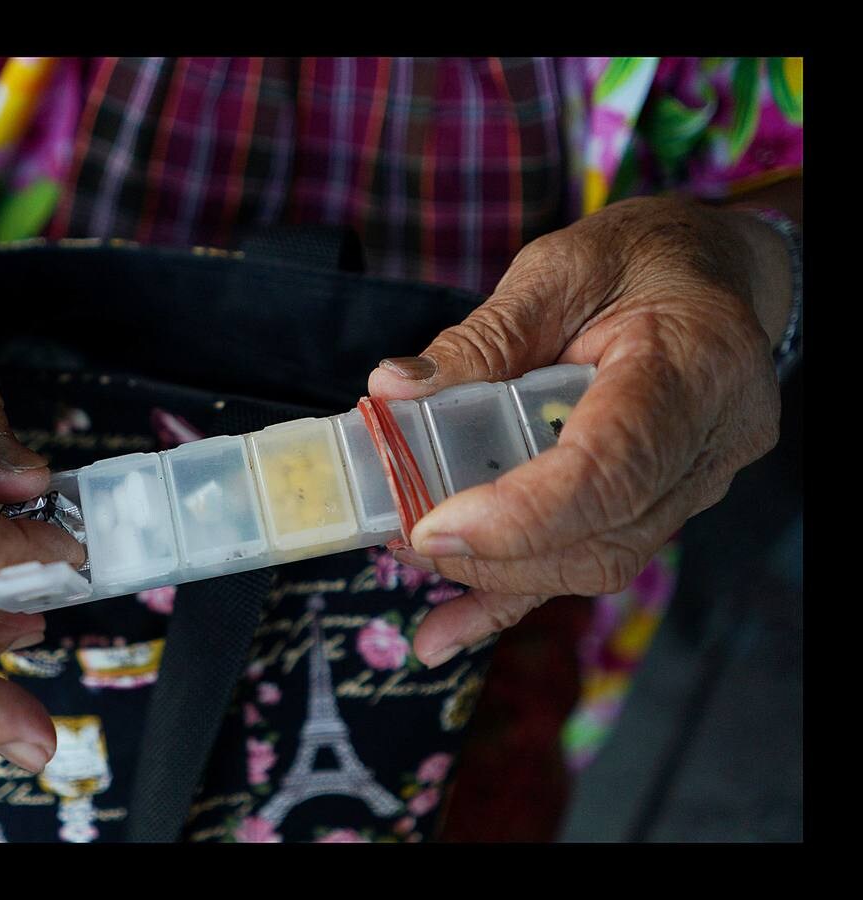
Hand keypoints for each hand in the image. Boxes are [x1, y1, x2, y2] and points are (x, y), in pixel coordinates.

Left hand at [369, 195, 785, 666]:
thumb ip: (482, 337)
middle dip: (490, 548)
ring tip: (412, 546)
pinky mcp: (663, 508)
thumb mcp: (559, 271)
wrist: (715, 275)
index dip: (522, 513)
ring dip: (494, 568)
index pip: (613, 468)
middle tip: (399, 528)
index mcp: (694, 368)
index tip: (432, 527)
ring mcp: (695, 488)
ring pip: (595, 562)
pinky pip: (588, 566)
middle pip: (600, 534)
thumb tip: (393, 391)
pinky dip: (510, 600)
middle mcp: (709, 446)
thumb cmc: (642, 259)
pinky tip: (442, 634)